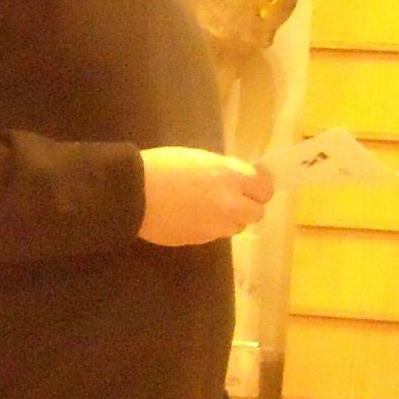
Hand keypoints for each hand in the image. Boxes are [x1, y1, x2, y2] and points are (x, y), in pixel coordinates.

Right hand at [138, 147, 271, 245]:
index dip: (259, 188)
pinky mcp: (201, 240)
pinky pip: (217, 234)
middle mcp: (230, 204)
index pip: (265, 189)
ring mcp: (216, 225)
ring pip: (238, 227)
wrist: (133, 193)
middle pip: (258, 213)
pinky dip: (212, 227)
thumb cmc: (163, 166)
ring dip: (231, 219)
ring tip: (211, 210)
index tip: (250, 186)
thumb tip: (239, 181)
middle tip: (233, 200)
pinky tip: (194, 217)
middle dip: (248, 206)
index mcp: (231, 177)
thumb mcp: (200, 159)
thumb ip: (225, 171)